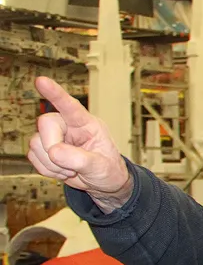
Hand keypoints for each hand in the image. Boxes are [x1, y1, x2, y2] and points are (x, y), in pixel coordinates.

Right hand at [27, 77, 132, 210]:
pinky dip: (47, 169)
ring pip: (36, 143)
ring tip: (71, 169)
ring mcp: (55, 138)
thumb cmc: (108, 169)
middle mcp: (68, 127)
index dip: (56, 94)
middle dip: (52, 147)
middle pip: (45, 123)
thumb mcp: (101, 166)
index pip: (70, 106)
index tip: (41, 81)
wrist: (104, 183)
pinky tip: (63, 171)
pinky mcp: (44, 150)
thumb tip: (54, 152)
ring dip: (52, 164)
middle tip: (70, 166)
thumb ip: (80, 159)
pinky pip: (33, 157)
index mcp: (87, 124)